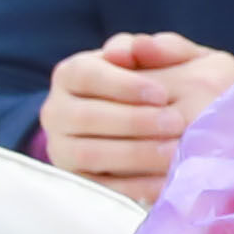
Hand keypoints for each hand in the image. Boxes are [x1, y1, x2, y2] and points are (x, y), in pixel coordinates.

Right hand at [41, 31, 233, 196]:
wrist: (168, 125)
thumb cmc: (170, 84)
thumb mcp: (176, 62)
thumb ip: (163, 48)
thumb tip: (139, 46)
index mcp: (73, 74)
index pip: (85, 75)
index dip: (121, 85)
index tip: (162, 94)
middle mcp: (57, 111)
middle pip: (83, 116)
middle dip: (132, 121)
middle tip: (175, 124)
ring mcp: (62, 148)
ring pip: (87, 153)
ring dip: (133, 154)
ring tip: (174, 152)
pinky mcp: (78, 181)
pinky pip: (99, 187)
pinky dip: (134, 186)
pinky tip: (168, 182)